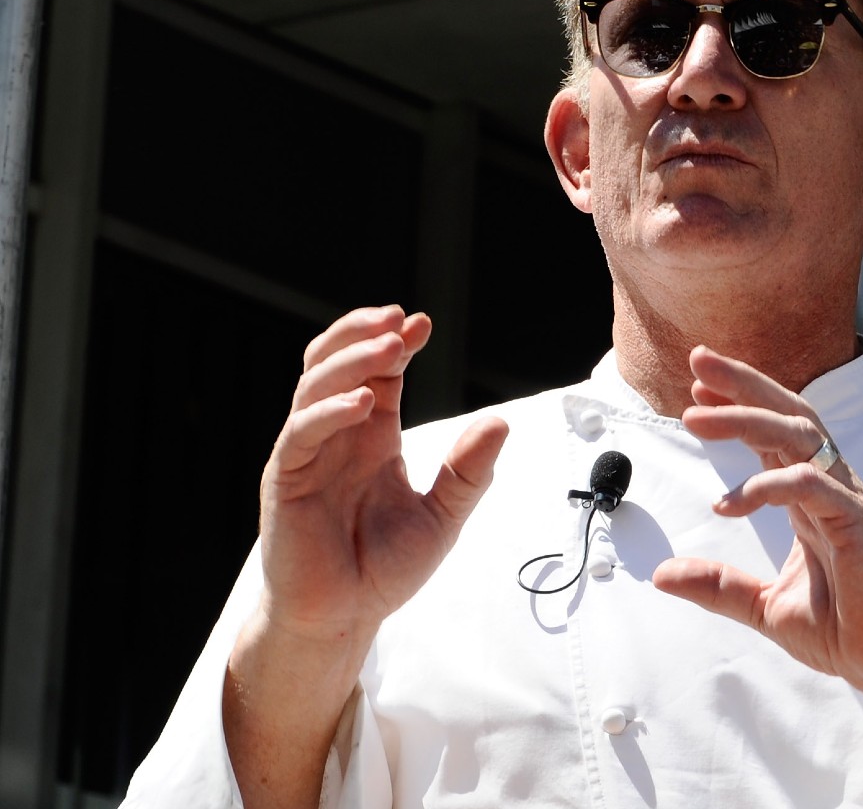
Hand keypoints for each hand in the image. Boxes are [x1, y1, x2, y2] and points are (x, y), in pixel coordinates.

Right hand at [227, 306, 507, 808]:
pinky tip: (362, 400)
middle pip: (336, 363)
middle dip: (363, 333)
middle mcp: (337, 437)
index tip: (423, 322)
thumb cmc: (383, 568)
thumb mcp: (442, 518)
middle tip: (399, 319)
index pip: (379, 374)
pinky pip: (300, 434)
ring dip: (350, 359)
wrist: (341, 619)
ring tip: (388, 344)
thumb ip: (469, 472)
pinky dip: (328, 411)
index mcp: (371, 437)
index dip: (396, 343)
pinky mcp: (285, 481)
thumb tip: (502, 421)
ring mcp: (307, 455)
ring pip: (314, 386)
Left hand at [651, 346, 862, 725]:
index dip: (740, 407)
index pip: (778, 435)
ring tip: (699, 416)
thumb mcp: (766, 608)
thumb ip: (719, 586)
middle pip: (791, 415)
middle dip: (744, 385)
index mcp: (816, 499)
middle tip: (700, 361)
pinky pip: (814, 485)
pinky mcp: (861, 524)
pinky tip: (731, 503)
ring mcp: (851, 501)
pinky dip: (769, 486)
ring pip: (801, 436)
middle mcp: (836, 488)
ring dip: (747, 418)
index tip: (698, 390)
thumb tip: (662, 574)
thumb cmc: (850, 632)